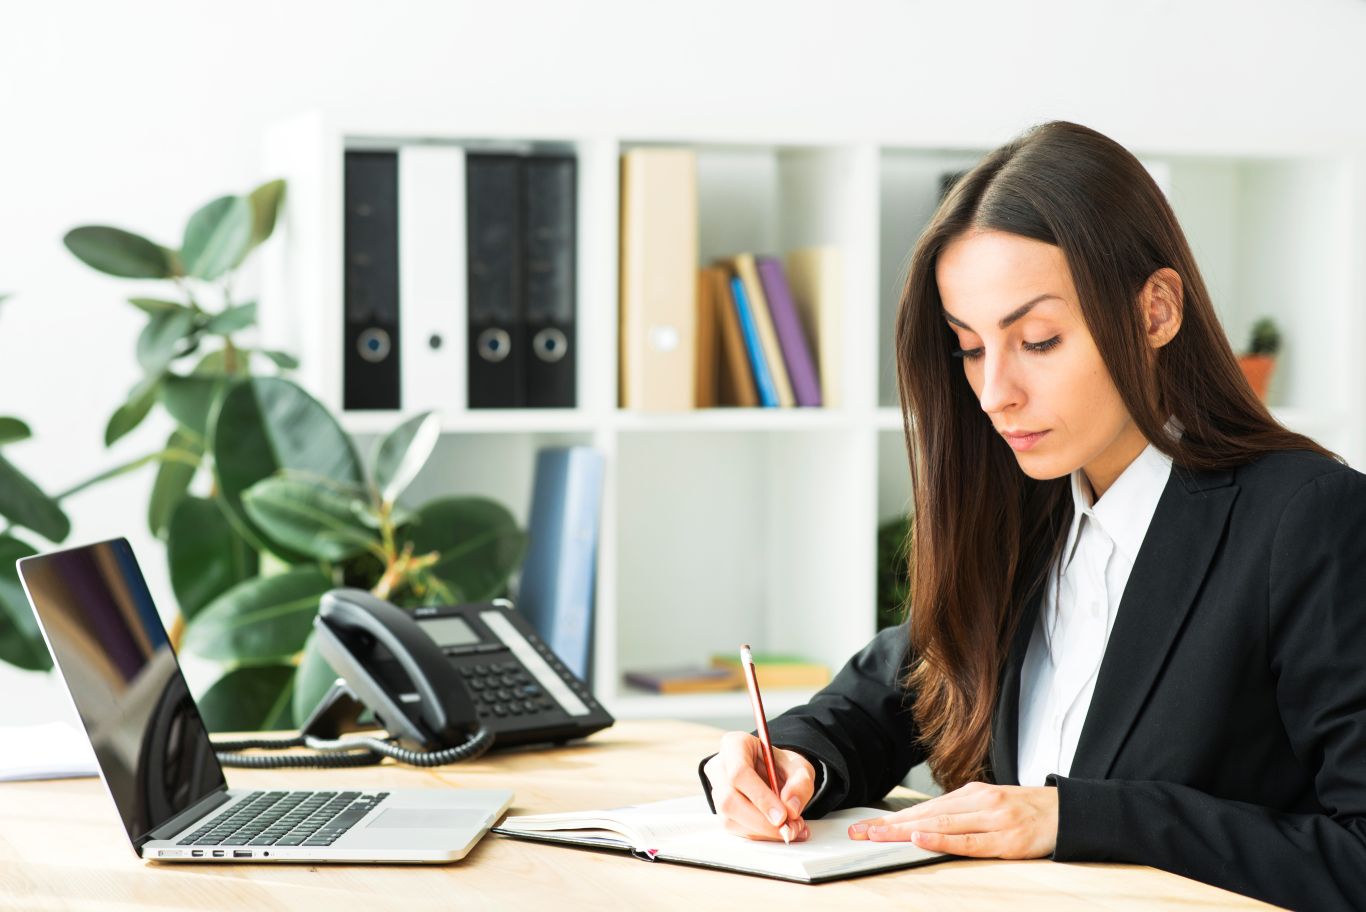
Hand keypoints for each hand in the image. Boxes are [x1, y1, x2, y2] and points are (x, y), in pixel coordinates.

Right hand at [702, 731, 813, 841]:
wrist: (773, 772)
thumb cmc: (781, 765)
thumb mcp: (799, 766)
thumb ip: (800, 783)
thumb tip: (791, 808)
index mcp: (735, 745)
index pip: (739, 772)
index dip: (760, 797)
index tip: (782, 816)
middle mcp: (720, 767)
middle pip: (729, 800)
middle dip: (761, 821)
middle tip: (789, 829)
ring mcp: (717, 791)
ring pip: (730, 819)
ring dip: (763, 831)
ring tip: (792, 829)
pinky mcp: (721, 812)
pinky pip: (737, 830)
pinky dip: (762, 835)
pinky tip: (780, 831)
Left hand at [848, 781, 1057, 858]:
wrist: (1068, 812)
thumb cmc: (1025, 811)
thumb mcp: (990, 805)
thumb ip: (961, 814)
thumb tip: (923, 826)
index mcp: (970, 793)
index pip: (922, 808)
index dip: (891, 818)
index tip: (864, 827)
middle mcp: (978, 802)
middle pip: (924, 815)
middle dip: (888, 825)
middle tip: (859, 833)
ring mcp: (992, 819)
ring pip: (940, 825)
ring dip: (904, 831)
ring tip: (877, 837)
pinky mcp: (1006, 838)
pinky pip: (968, 842)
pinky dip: (941, 840)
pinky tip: (920, 838)